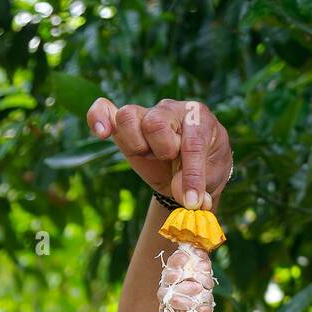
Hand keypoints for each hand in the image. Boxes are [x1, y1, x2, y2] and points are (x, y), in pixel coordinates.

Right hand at [86, 98, 231, 209]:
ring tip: (148, 155)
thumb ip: (200, 185)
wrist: (193, 172)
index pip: (192, 143)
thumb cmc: (207, 169)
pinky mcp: (127, 127)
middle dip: (163, 149)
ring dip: (137, 143)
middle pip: (155, 122)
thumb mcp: (212, 178)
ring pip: (129, 116)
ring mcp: (147, 115)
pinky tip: (101, 133)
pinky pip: (105, 109)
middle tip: (170, 160)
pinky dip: (99, 117)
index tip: (192, 202)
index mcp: (200, 120)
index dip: (192, 175)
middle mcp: (172, 111)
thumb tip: (184, 198)